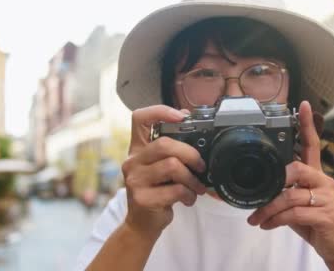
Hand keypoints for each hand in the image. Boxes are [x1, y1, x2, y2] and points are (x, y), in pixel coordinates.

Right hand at [122, 105, 206, 238]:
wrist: (142, 223)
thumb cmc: (156, 191)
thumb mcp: (160, 166)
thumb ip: (171, 148)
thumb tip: (189, 121)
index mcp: (137, 148)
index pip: (140, 118)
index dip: (160, 111)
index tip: (181, 117)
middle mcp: (132, 161)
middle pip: (164, 144)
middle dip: (190, 154)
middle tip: (201, 166)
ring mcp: (135, 180)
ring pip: (172, 166)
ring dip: (192, 178)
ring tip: (196, 187)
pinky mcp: (142, 198)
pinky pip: (175, 189)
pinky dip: (188, 195)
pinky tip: (187, 199)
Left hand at [247, 101, 333, 267]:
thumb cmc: (314, 222)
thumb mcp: (297, 203)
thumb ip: (284, 191)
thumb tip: (259, 189)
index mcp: (316, 175)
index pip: (312, 144)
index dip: (307, 125)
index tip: (302, 106)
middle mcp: (324, 181)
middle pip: (297, 169)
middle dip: (274, 184)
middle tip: (259, 199)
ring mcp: (327, 198)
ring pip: (291, 196)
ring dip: (269, 209)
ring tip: (257, 219)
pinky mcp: (326, 215)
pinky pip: (294, 213)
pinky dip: (276, 220)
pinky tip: (267, 224)